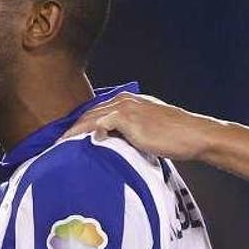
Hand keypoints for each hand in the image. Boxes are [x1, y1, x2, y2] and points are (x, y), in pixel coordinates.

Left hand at [64, 92, 218, 159]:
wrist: (195, 135)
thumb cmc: (178, 137)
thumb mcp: (150, 132)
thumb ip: (131, 134)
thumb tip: (115, 147)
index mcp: (128, 101)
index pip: (96, 112)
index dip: (80, 126)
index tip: (66, 140)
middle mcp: (123, 100)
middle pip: (87, 113)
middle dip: (70, 129)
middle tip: (53, 146)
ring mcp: (124, 107)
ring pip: (88, 118)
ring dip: (71, 133)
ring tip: (56, 149)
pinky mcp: (126, 117)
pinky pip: (95, 125)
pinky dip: (82, 135)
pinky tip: (73, 147)